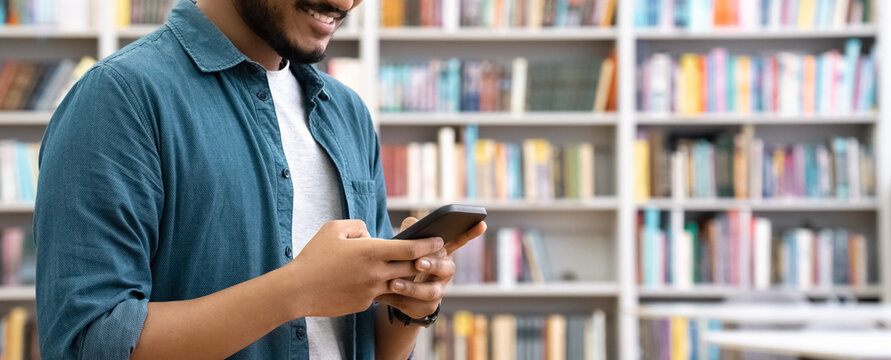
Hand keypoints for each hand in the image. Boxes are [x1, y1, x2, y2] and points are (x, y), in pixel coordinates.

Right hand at [287, 220, 443, 317]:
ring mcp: (371, 291)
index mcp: (371, 251)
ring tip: (417, 270)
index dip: (428, 244)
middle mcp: (376, 272)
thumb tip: (369, 234)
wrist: (298, 290)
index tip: (439, 240)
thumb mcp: (334, 229)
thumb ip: (357, 225)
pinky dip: (385, 287)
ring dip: (410, 278)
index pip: (410, 248)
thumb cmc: (314, 256)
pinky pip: (381, 294)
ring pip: (400, 284)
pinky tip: (384, 283)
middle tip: (438, 255)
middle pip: (412, 268)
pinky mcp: (364, 304)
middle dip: (427, 261)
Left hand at [374, 217, 486, 318]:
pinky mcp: (426, 307)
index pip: (458, 241)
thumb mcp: (405, 246)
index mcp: (441, 253)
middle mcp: (444, 272)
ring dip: (412, 288)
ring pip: (430, 291)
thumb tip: (412, 223)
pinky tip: (385, 295)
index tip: (481, 222)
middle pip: (446, 268)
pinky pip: (415, 305)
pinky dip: (399, 300)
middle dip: (433, 265)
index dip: (470, 233)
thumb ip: (410, 232)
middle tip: (418, 262)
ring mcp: (438, 291)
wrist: (396, 293)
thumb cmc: (403, 262)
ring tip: (394, 283)